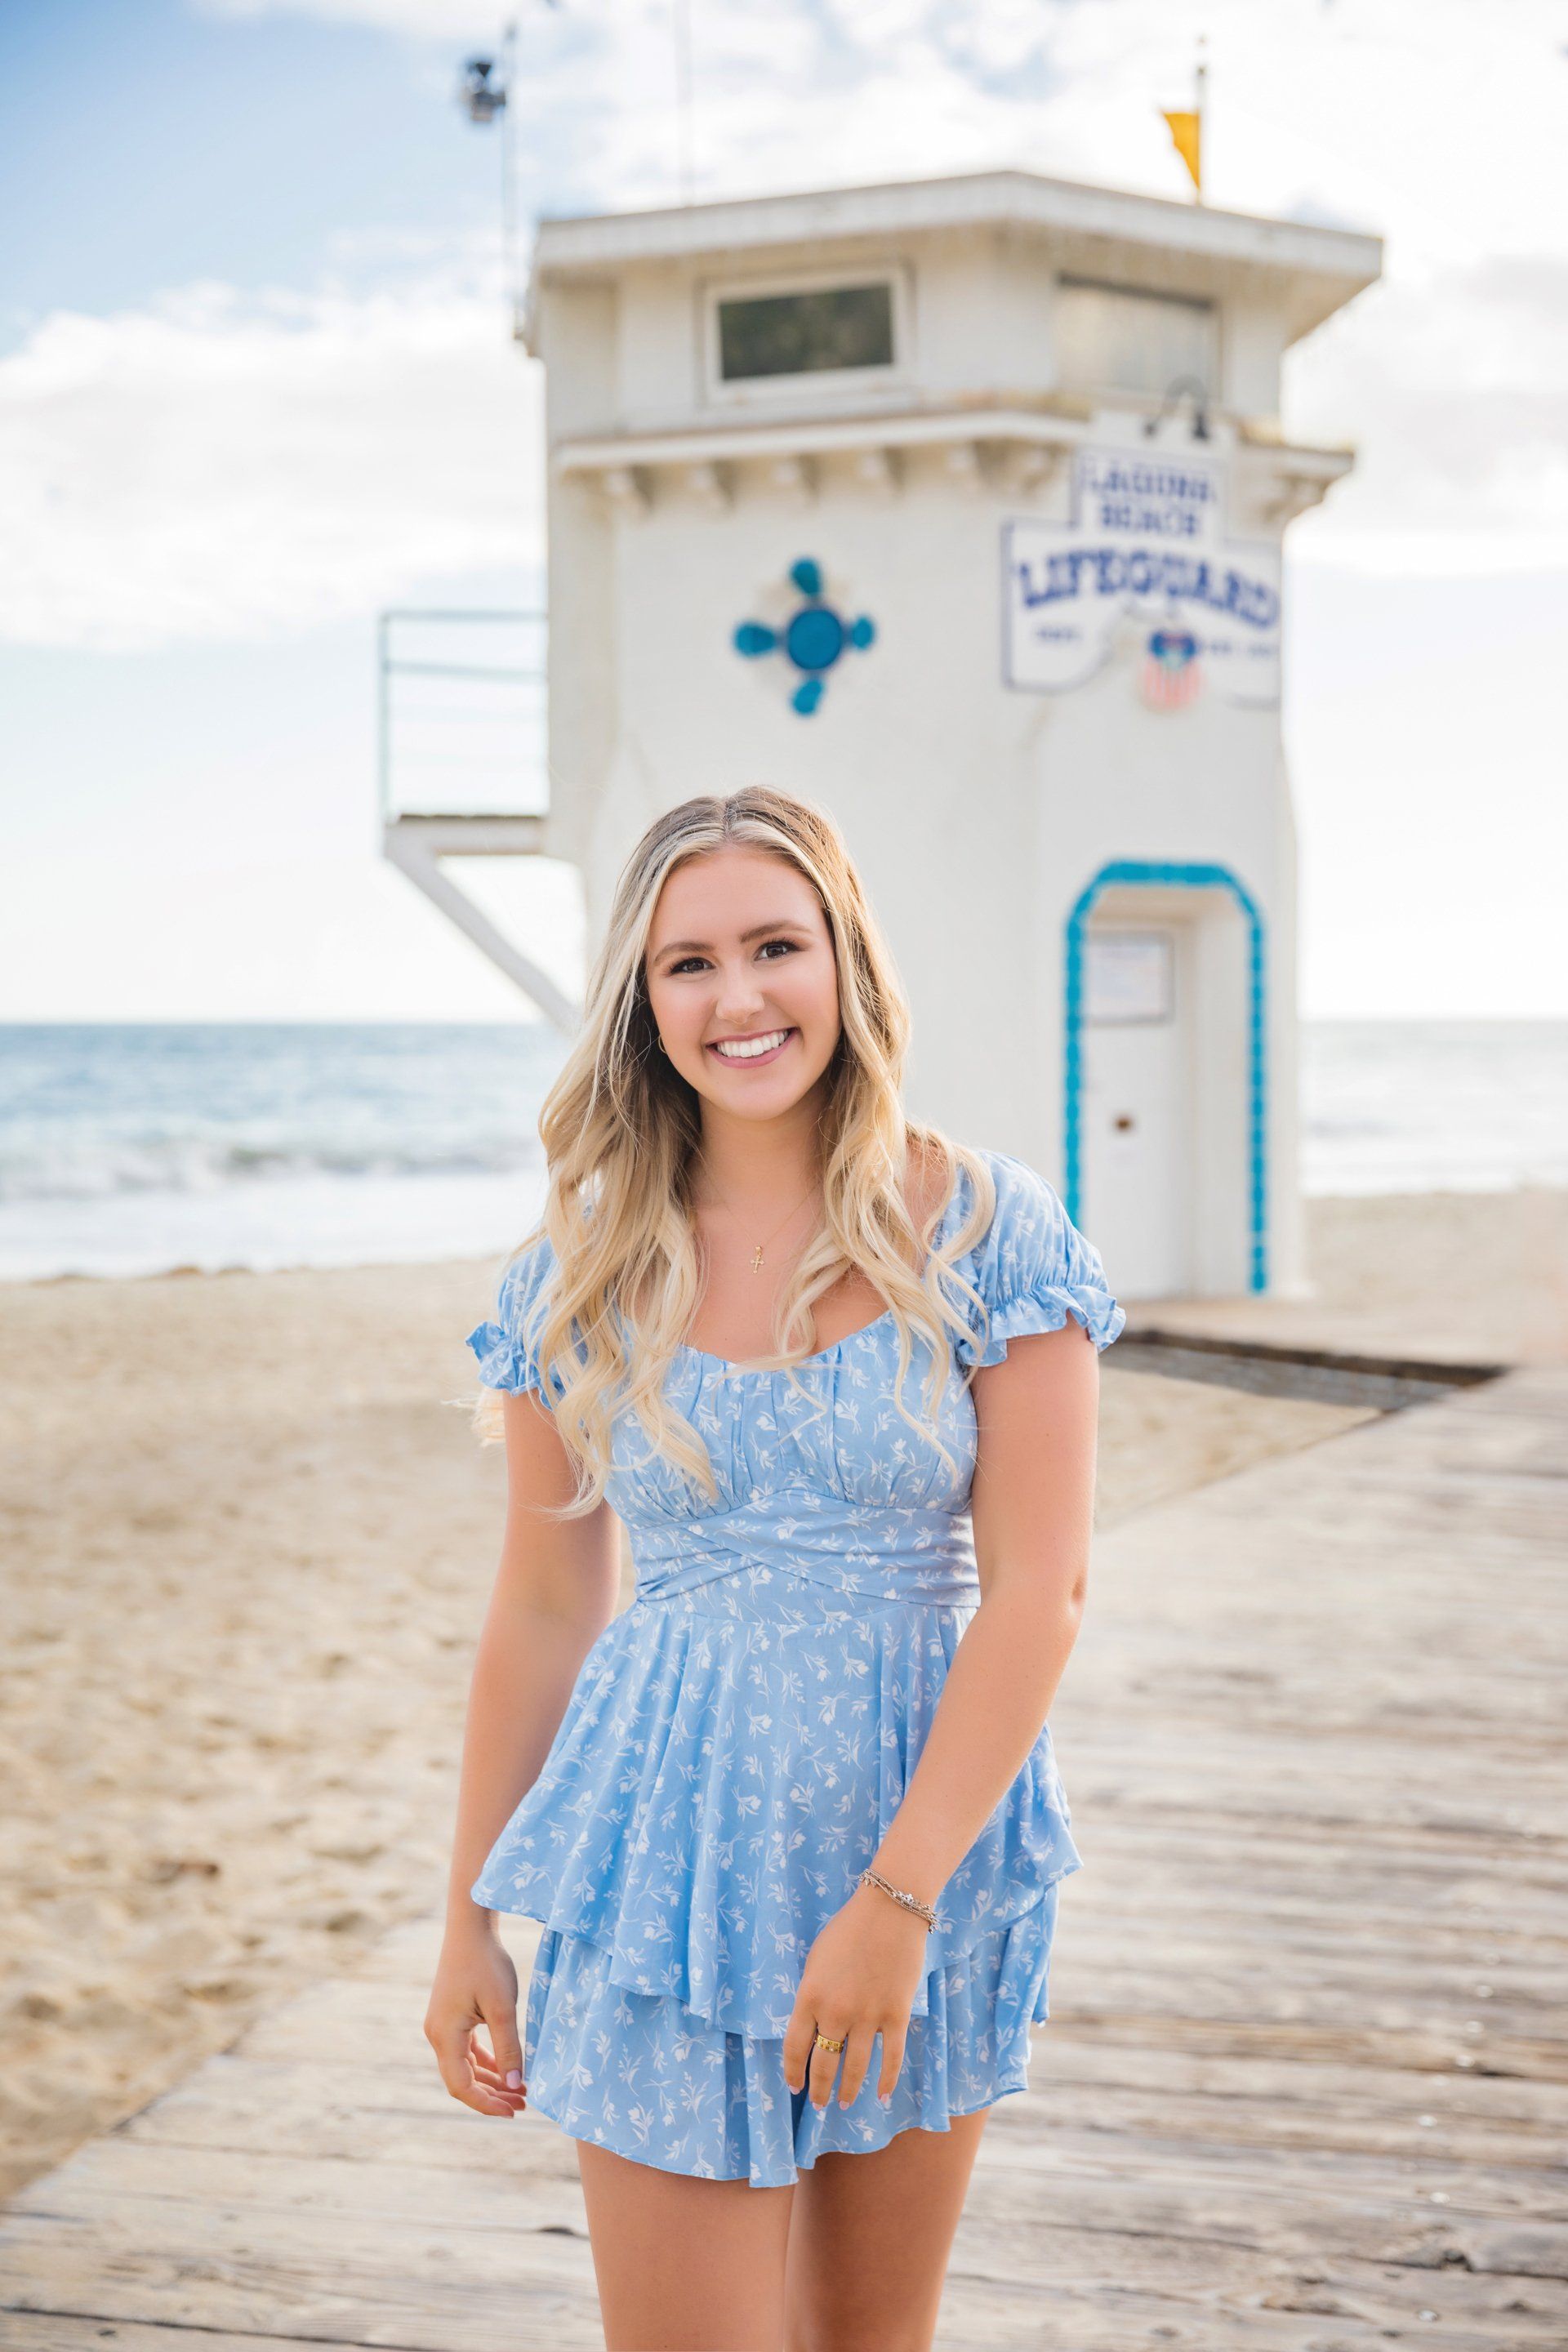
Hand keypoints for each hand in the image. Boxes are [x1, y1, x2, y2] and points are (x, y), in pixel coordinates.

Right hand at [424, 1919, 527, 2118]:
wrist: (470, 1928)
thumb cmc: (487, 1963)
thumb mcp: (503, 2008)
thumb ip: (508, 2049)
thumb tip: (515, 2086)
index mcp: (445, 2036)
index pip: (461, 2086)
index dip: (486, 2104)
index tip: (513, 2111)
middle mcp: (438, 2035)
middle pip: (462, 2080)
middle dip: (492, 2095)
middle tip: (523, 2104)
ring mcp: (442, 2026)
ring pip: (466, 2066)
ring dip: (491, 2080)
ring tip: (520, 2091)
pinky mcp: (451, 2017)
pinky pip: (467, 2050)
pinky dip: (486, 2062)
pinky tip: (507, 2070)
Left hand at [783, 1881, 932, 2113]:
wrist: (889, 1909)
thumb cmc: (848, 1929)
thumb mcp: (816, 1960)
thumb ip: (812, 1995)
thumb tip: (813, 2026)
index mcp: (810, 1997)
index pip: (795, 2048)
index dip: (793, 2072)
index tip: (795, 2087)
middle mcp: (836, 2013)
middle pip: (824, 2064)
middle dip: (820, 2090)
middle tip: (819, 2105)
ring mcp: (868, 2017)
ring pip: (855, 2068)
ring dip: (849, 2092)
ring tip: (845, 2105)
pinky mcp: (897, 2015)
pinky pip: (891, 2058)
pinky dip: (888, 2081)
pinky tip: (883, 2096)